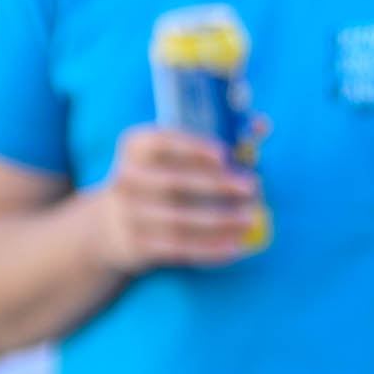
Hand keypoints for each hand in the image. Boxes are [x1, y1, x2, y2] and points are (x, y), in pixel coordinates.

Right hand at [94, 121, 265, 275]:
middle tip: (252, 186)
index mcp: (134, 147)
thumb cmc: (158, 182)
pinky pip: (178, 248)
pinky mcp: (137, 246)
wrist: (111, 227)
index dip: (192, 147)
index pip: (160, 142)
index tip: (223, 153)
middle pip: (174, 182)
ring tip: (251, 218)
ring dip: (220, 220)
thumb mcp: (169, 158)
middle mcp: (126, 179)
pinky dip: (208, 249)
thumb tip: (262, 125)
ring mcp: (129, 214)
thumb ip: (211, 143)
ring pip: (179, 219)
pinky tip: (235, 246)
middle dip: (216, 184)